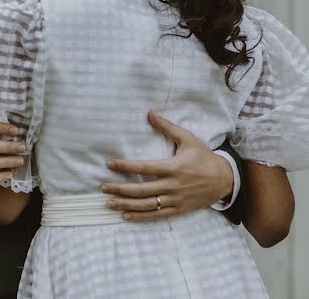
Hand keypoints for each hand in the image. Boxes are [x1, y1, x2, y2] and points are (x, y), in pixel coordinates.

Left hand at [101, 111, 232, 221]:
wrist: (226, 179)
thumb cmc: (204, 157)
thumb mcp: (188, 139)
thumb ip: (167, 127)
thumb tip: (150, 112)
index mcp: (173, 167)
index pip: (144, 167)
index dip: (126, 166)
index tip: (110, 163)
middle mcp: (173, 185)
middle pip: (142, 189)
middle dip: (121, 189)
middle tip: (103, 187)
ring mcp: (176, 199)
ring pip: (147, 205)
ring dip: (126, 204)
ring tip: (109, 203)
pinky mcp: (179, 209)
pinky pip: (157, 215)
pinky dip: (141, 217)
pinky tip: (126, 216)